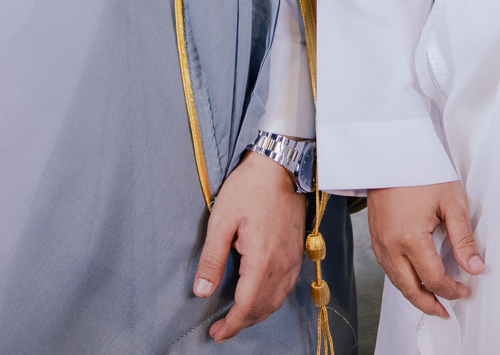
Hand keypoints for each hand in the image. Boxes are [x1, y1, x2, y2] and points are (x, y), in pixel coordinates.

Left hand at [194, 150, 306, 341]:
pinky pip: (286, 288)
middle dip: (242, 323)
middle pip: (263, 308)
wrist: (280, 166)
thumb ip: (212, 259)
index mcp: (262, 259)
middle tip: (222, 330)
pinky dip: (271, 301)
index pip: (246, 305)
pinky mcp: (297, 252)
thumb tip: (202, 292)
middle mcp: (282, 264)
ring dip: (257, 314)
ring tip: (237, 318)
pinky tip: (259, 298)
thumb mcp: (221, 221)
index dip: (231, 324)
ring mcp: (293, 259)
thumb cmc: (248, 188)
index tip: (216, 334)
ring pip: (277, 300)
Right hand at [366, 180, 483, 318]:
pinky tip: (413, 279)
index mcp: (411, 239)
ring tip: (431, 301)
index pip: (433, 279)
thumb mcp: (451, 202)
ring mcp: (379, 242)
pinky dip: (401, 279)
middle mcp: (390, 245)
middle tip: (445, 312)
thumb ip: (463, 239)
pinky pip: (387, 268)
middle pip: (410, 289)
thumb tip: (474, 268)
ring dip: (414, 294)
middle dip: (429, 304)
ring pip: (396, 281)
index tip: (465, 290)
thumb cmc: (422, 171)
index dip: (451, 290)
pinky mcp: (374, 235)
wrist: (391, 152)